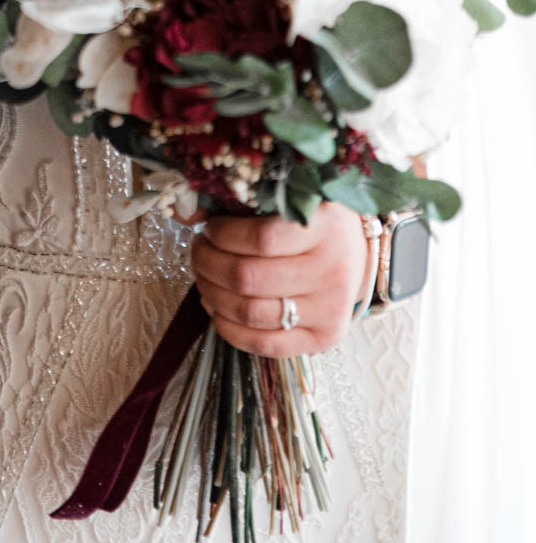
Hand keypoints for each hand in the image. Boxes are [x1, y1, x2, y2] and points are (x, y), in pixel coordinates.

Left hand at [191, 206, 369, 356]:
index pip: (261, 239)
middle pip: (248, 279)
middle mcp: (331, 272)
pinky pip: (264, 344)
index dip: (223, 235)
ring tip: (203, 276)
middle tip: (198, 250)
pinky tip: (214, 307)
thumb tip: (186, 214)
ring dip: (211, 294)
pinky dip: (228, 328)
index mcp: (324, 227)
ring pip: (250, 313)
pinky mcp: (323, 339)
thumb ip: (245, 203)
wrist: (357, 254)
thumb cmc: (315, 221)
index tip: (210, 228)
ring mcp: (329, 311)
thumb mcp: (290, 198)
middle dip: (208, 264)